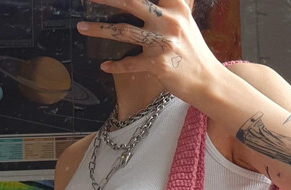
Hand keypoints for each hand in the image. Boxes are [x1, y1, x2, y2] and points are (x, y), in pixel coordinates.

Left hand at [76, 0, 223, 105]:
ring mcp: (162, 43)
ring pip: (123, 31)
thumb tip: (150, 4)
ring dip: (99, 29)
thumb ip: (169, 9)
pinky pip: (130, 63)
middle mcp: (168, 21)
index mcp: (175, 7)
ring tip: (82, 27)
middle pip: (130, 2)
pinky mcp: (158, 65)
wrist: (208, 82)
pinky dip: (115, 65)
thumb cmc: (194, 54)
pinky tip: (105, 65)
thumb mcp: (185, 23)